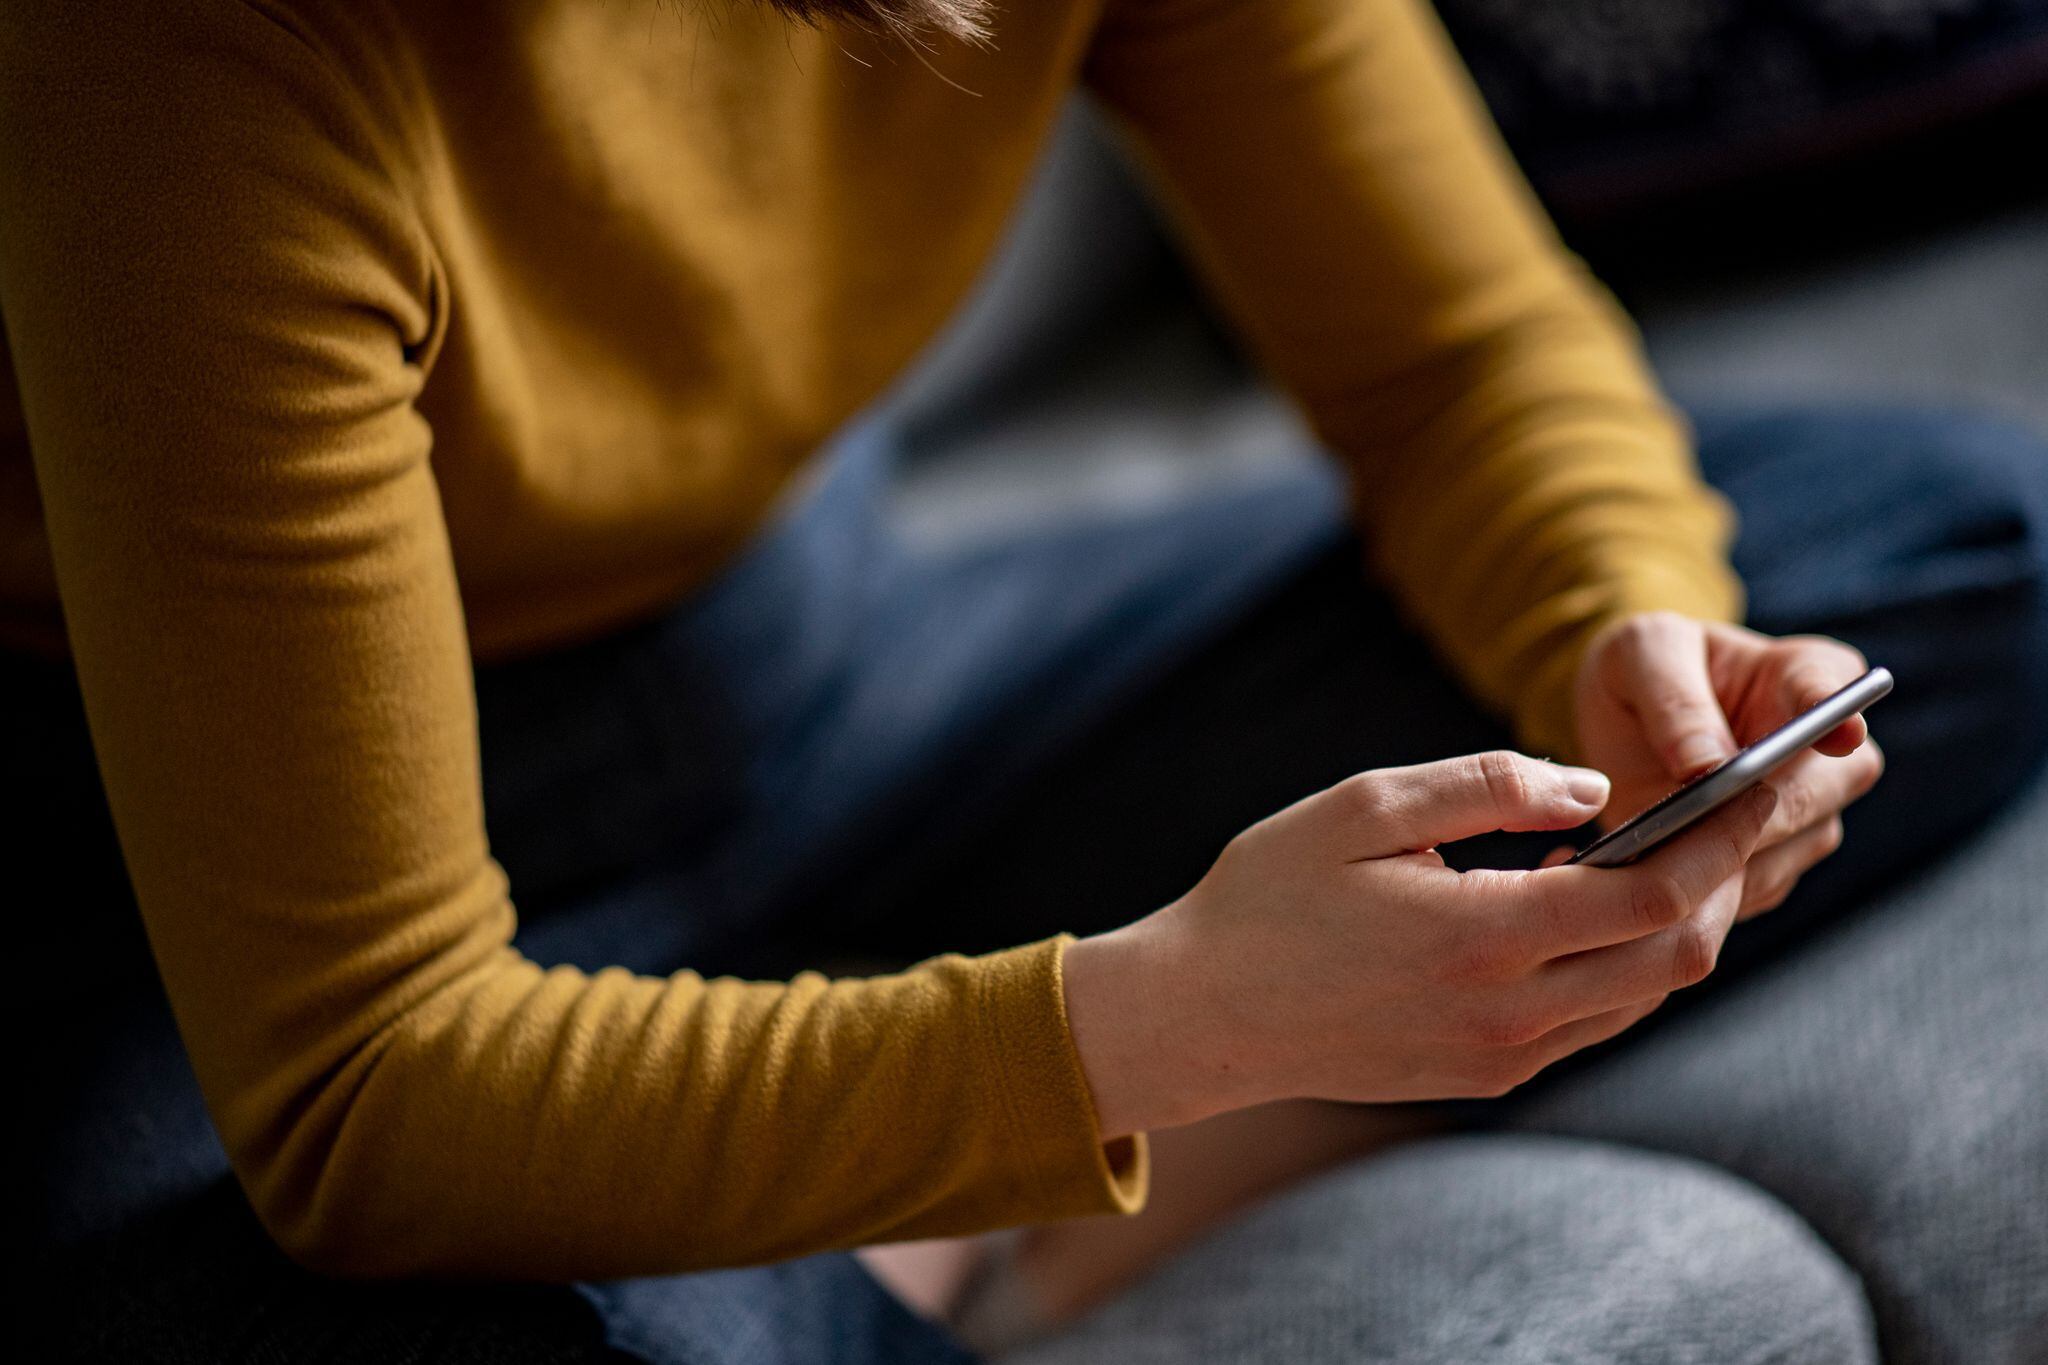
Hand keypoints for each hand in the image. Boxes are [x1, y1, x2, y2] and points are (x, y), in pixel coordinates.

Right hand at [1063, 752, 1775, 1137]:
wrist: (1202, 1016)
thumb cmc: (1269, 895)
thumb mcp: (1363, 807)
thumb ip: (1487, 786)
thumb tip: (1595, 787)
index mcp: (1481, 937)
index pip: (1658, 892)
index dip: (1726, 834)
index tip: (1761, 779)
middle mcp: (1508, 1014)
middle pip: (1679, 953)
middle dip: (1727, 877)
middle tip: (1736, 809)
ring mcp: (1503, 1058)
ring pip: (1648, 995)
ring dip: (1683, 922)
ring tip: (1684, 847)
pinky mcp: (1489, 1077)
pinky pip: (1599, 1021)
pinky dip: (1629, 961)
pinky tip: (1606, 904)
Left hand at [1574, 612, 1883, 917]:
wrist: (1625, 718)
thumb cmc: (1646, 668)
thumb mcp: (1643, 654)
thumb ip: (1676, 701)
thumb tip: (1708, 767)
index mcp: (1807, 674)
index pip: (1833, 695)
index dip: (1838, 720)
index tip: (1840, 734)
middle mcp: (1826, 750)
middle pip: (1820, 792)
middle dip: (1761, 812)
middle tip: (1695, 824)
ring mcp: (1807, 812)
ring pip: (1788, 850)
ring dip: (1727, 860)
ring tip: (1657, 856)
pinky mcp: (1773, 861)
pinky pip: (1751, 889)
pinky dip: (1707, 891)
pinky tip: (1656, 883)